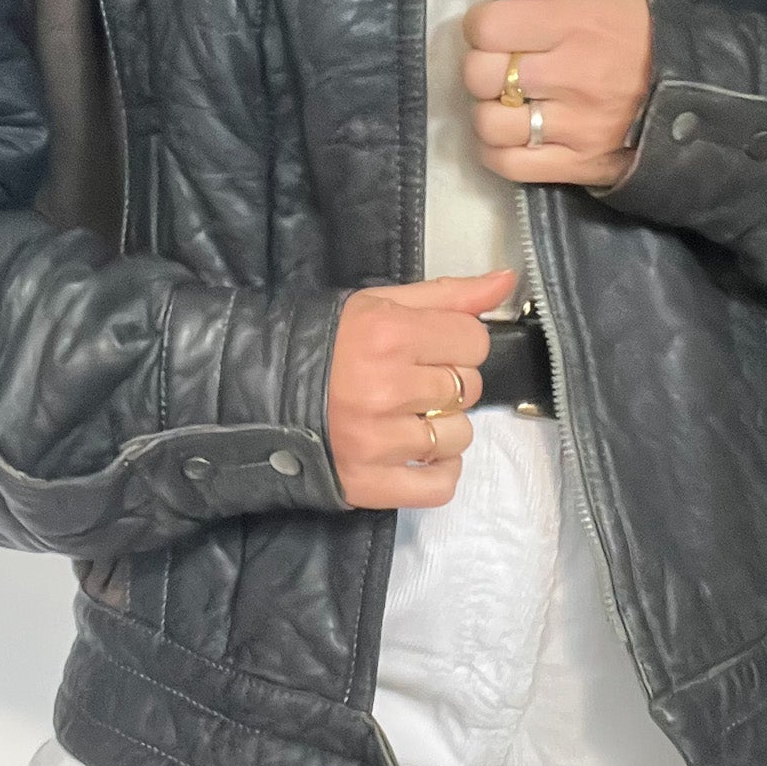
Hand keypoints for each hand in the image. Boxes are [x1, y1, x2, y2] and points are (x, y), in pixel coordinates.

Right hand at [327, 270, 512, 507]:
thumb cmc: (326, 345)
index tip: (427, 348)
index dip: (456, 343)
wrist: (259, 392)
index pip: (473, 341)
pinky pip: (441, 485)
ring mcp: (378, 441)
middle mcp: (386, 388)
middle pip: (468, 388)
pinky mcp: (370, 483)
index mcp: (388, 335)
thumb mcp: (380, 306)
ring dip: (441, 430)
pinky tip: (412, 454)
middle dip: (446, 384)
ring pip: (459, 436)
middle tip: (408, 383)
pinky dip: (436, 472)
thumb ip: (448, 295)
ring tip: (403, 418)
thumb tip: (507, 280)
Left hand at [462, 0, 653, 187]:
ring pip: (489, 123)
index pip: (487, 26)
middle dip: (483, 70)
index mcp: (575, 26)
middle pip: (481, 75)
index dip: (482, 27)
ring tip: (507, 105)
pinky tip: (511, 137)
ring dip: (489, 114)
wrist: (702, 98)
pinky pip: (508, 164)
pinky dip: (497, 152)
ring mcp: (573, 125)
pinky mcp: (576, 165)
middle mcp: (570, 75)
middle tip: (501, 69)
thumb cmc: (644, 40)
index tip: (497, 31)